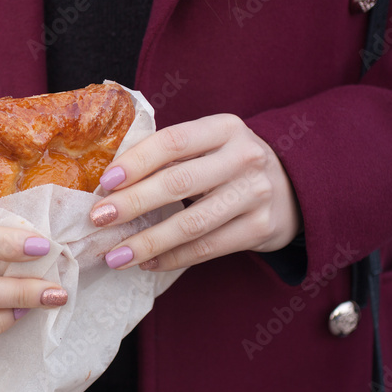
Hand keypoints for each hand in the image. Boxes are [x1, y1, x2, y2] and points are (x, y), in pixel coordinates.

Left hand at [88, 113, 301, 272]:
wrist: (292, 186)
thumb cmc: (228, 163)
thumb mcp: (209, 143)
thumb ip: (170, 154)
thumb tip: (109, 182)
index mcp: (224, 128)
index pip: (173, 142)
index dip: (136, 161)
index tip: (105, 182)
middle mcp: (244, 157)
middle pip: (179, 183)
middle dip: (133, 203)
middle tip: (99, 219)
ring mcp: (256, 194)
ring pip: (192, 223)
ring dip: (148, 242)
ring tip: (115, 255)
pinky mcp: (261, 228)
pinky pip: (208, 248)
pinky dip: (173, 258)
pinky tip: (147, 263)